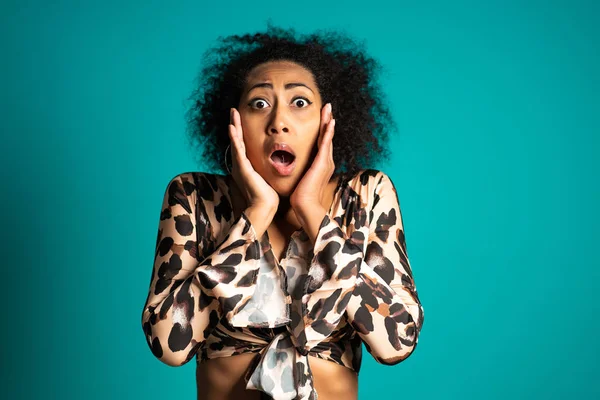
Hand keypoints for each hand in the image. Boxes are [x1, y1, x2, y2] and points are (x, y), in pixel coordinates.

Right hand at [229, 108, 278, 234]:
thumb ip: (265, 168)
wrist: (264, 206)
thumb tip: (274, 162)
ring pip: (235, 142)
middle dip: (235, 124)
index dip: (240, 131)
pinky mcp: (242, 168)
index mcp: (245, 165)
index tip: (239, 119)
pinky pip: (238, 150)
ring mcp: (240, 165)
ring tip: (232, 113)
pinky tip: (232, 128)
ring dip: (234, 126)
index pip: (242, 144)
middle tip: (233, 110)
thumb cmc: (267, 195)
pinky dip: (234, 138)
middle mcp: (240, 164)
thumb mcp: (266, 176)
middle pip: (237, 140)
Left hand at [290, 103, 335, 214]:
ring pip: (328, 137)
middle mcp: (326, 160)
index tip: (322, 117)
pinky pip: (326, 144)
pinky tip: (330, 122)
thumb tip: (290, 162)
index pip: (322, 142)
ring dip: (328, 122)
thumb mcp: (300, 176)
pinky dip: (328, 132)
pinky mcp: (322, 162)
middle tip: (328, 107)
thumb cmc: (300, 193)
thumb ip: (299, 168)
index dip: (323, 129)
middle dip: (327, 121)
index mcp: (321, 163)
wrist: (304, 204)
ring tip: (329, 109)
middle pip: (327, 136)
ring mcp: (326, 161)